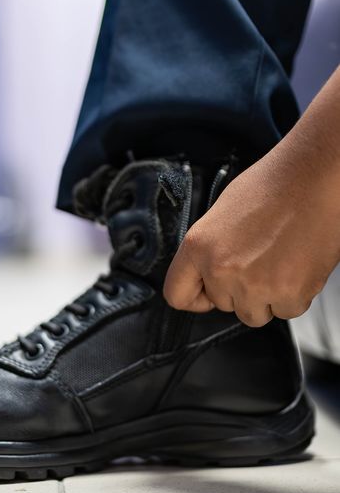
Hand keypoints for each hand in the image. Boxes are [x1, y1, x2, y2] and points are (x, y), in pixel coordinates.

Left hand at [165, 146, 339, 326]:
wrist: (316, 177)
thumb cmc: (275, 186)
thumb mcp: (221, 216)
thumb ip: (210, 251)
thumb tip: (209, 276)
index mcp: (199, 247)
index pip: (177, 295)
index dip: (195, 297)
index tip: (206, 294)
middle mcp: (223, 269)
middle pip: (224, 305)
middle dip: (240, 290)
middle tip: (259, 261)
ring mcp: (257, 284)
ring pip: (254, 314)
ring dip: (266, 297)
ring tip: (279, 263)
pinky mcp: (291, 291)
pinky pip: (286, 310)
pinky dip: (294, 295)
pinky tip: (297, 266)